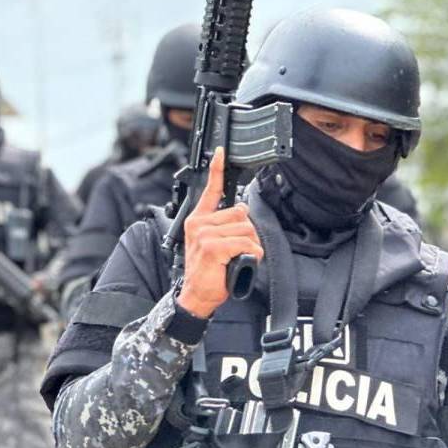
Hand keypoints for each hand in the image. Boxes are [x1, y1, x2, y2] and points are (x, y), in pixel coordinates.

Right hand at [177, 147, 263, 317]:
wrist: (196, 295)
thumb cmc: (207, 272)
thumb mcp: (211, 244)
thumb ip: (221, 226)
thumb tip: (241, 211)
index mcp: (197, 220)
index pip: (210, 190)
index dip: (217, 170)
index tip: (221, 152)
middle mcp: (198, 223)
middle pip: (240, 213)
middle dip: (248, 231)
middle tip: (240, 249)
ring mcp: (204, 234)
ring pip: (245, 228)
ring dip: (251, 245)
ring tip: (239, 257)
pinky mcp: (213, 247)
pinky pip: (244, 242)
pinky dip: (251, 254)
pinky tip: (242, 262)